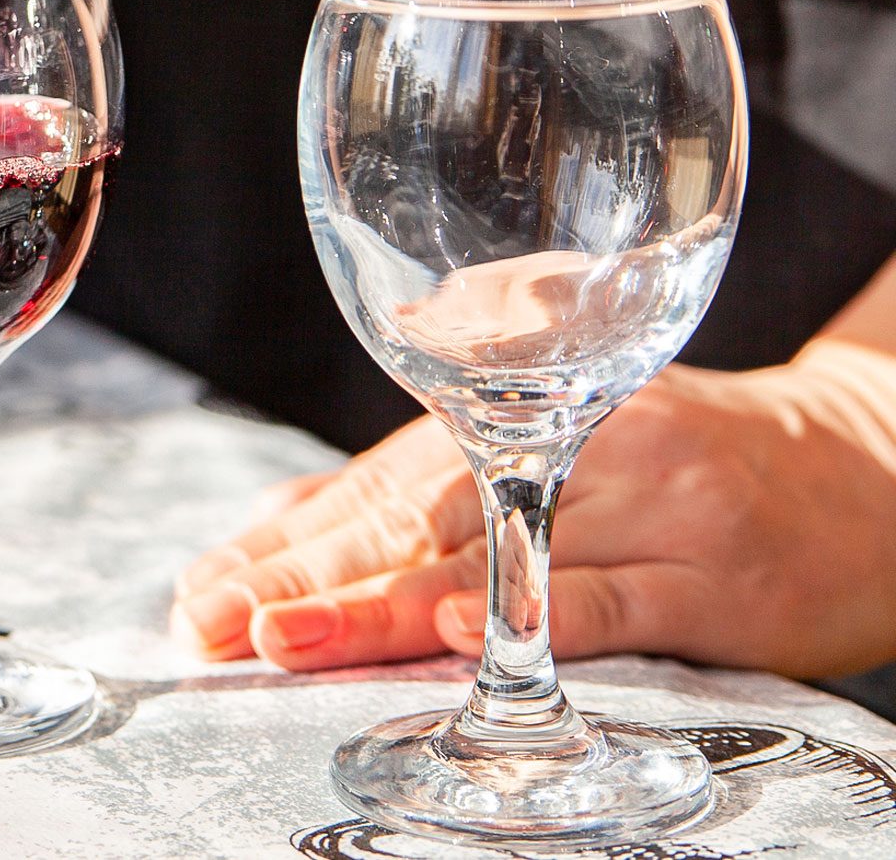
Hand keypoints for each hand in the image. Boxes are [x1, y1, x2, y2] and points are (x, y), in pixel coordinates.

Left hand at [171, 342, 895, 679]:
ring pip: (490, 554)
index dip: (287, 531)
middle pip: (414, 512)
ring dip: (376, 602)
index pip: (377, 474)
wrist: (861, 470)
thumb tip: (294, 514)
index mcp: (518, 404)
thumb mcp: (553, 429)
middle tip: (218, 618)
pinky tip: (445, 627)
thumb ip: (431, 467)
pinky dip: (525, 612)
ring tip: (283, 634)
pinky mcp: (712, 575)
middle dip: (306, 570)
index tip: (206, 583)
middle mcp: (568, 440)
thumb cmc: (673, 461)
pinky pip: (609, 597)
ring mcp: (642, 505)